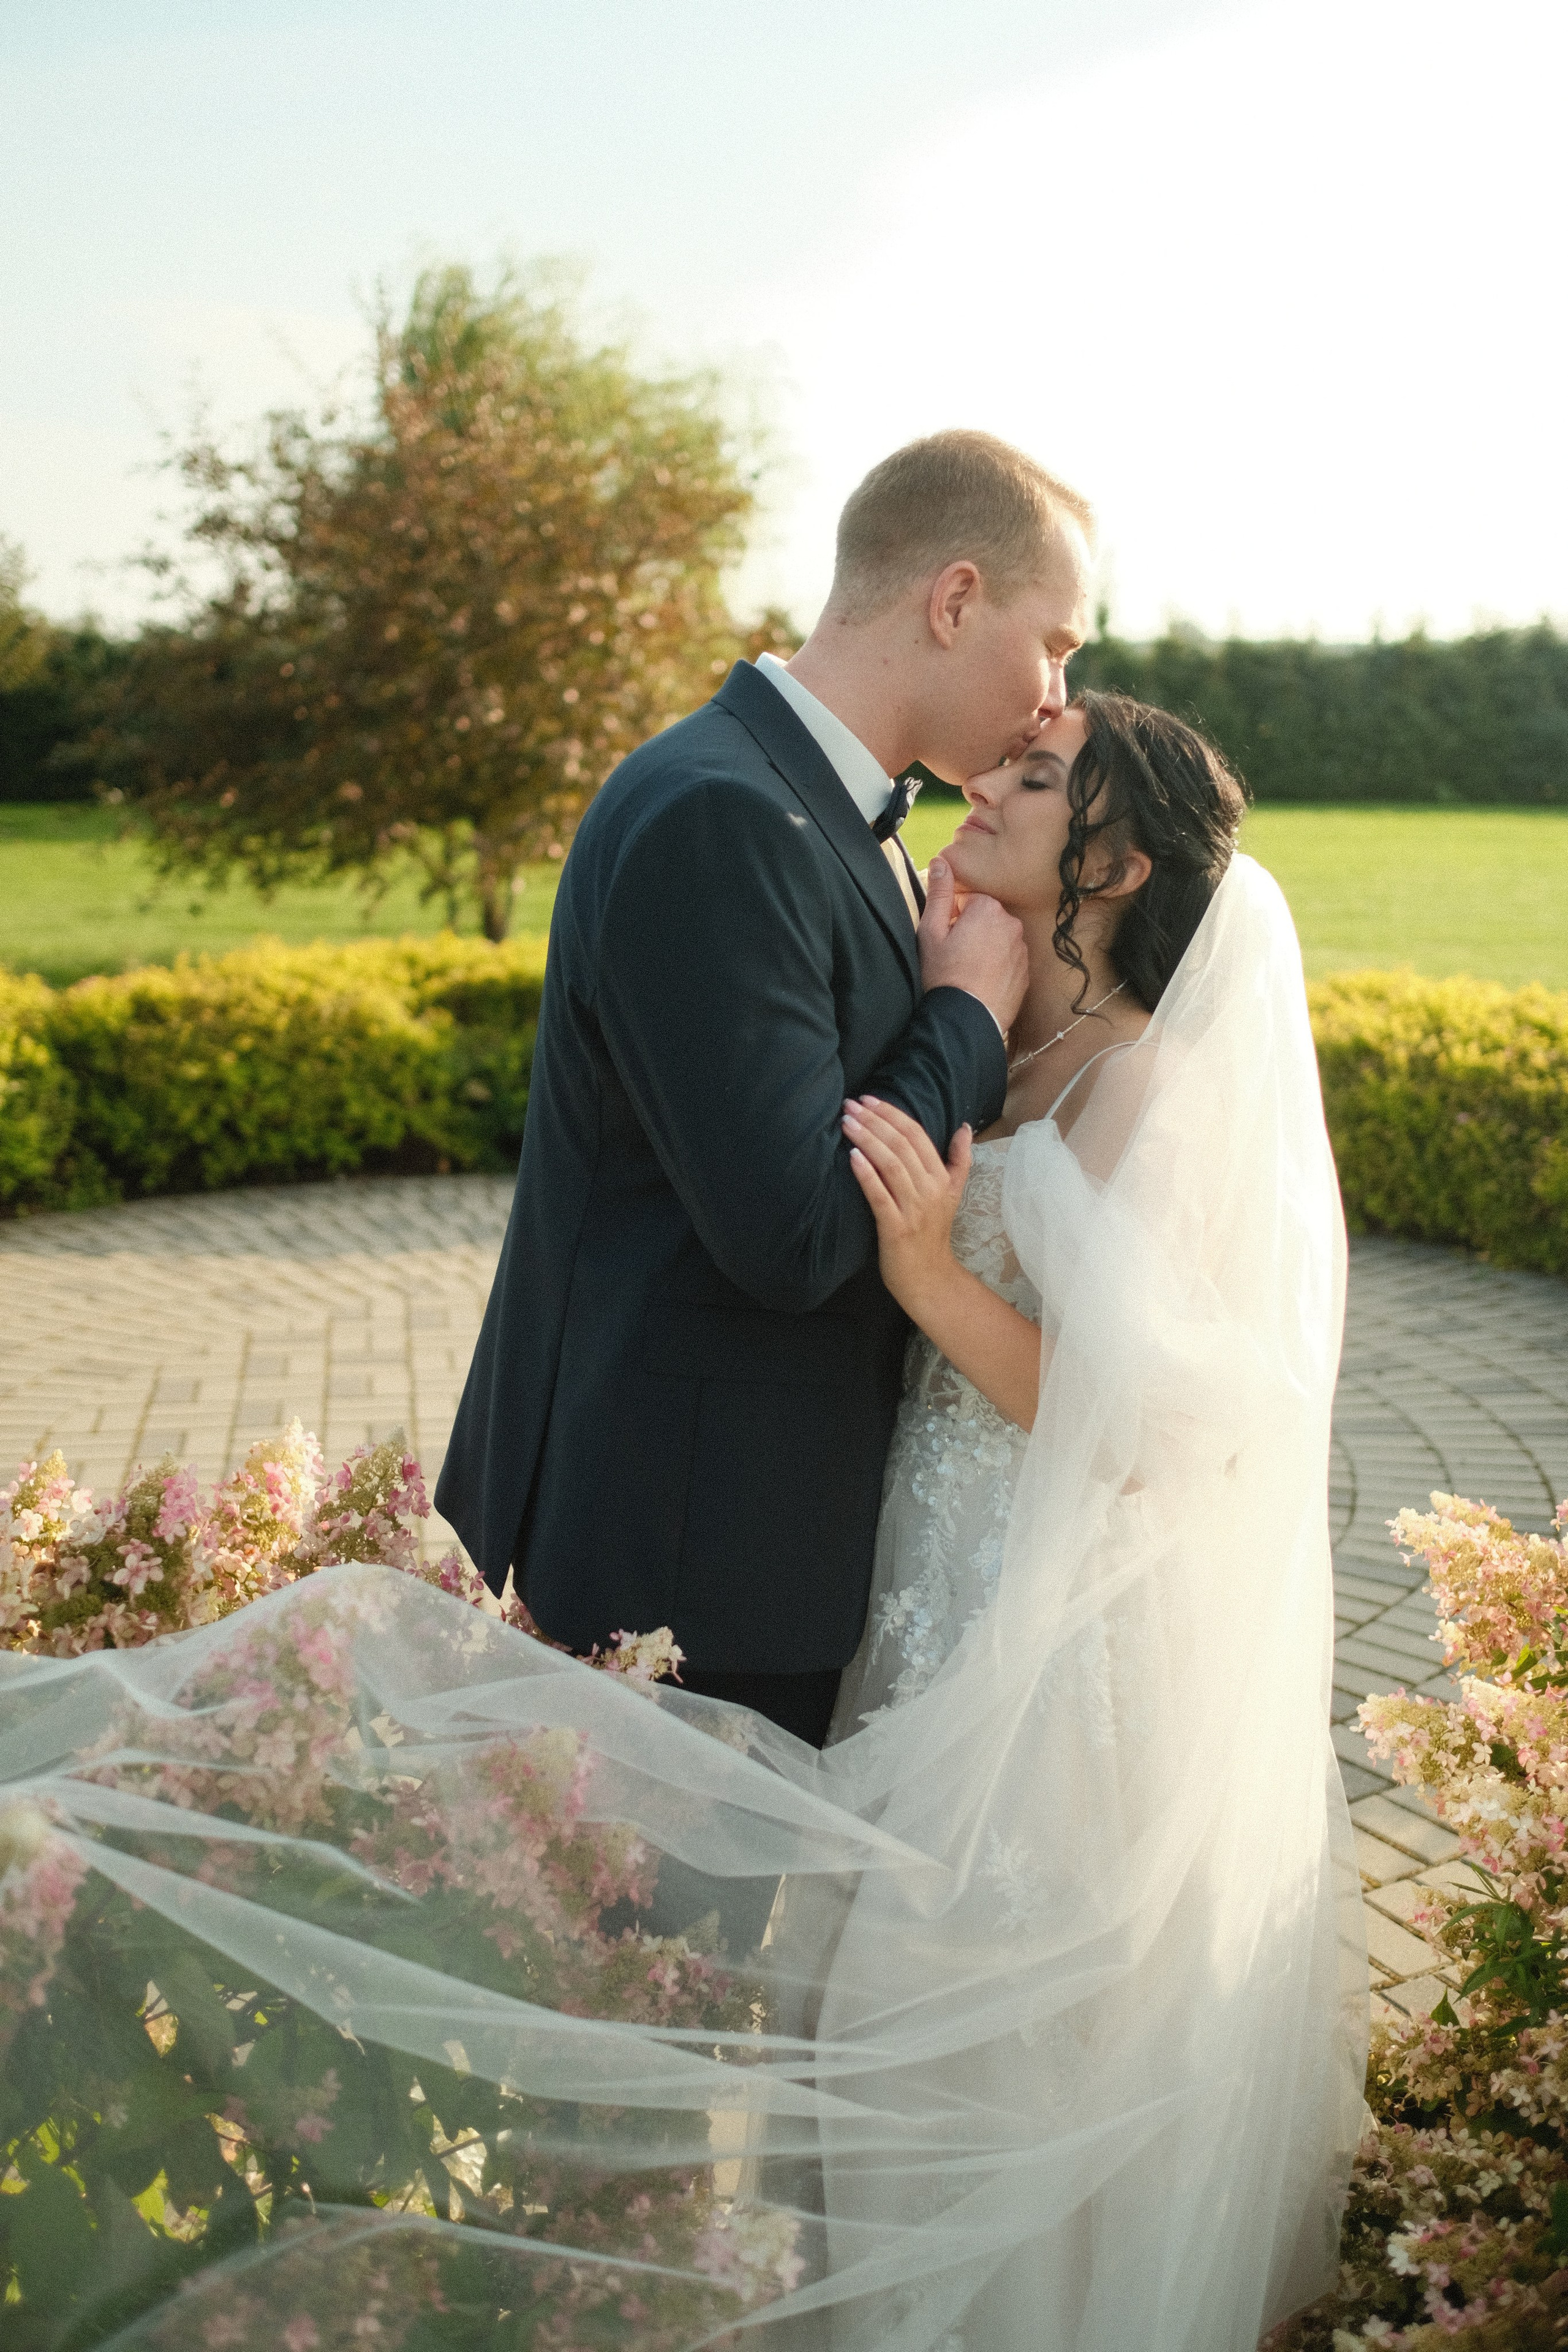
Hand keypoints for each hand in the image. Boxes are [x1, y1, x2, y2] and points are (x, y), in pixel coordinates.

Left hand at [842, 1095, 970, 1315]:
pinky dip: (866, 1174)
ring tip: (847, 1123)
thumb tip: (964, 1127)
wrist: (929, 1278)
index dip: (892, 1114)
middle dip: (875, 1121)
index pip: (917, 1135)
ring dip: (867, 1140)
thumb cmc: (933, 1233)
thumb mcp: (952, 1193)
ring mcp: (914, 1209)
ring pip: (891, 1165)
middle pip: (902, 1145)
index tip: (869, 1099)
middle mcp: (930, 1190)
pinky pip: (880, 1195)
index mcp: (942, 1178)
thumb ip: (959, 1160)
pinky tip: (852, 1157)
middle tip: (850, 1104)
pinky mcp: (896, 1228)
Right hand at [917, 857, 1027, 1030]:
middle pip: (986, 917)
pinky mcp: (1026, 970)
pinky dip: (997, 965)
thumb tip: (941, 860)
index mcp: (987, 908)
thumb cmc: (944, 975)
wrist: (966, 1019)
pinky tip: (981, 980)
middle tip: (954, 954)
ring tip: (967, 970)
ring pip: (998, 938)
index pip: (968, 900)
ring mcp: (1022, 948)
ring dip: (985, 947)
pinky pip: (1008, 958)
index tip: (945, 937)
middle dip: (971, 930)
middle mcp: (1011, 923)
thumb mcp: (931, 931)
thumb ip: (938, 892)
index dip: (952, 917)